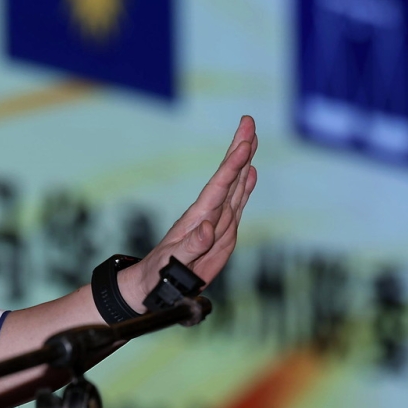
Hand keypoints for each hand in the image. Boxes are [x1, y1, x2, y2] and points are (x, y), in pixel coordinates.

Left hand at [118, 116, 257, 311]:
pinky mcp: (222, 232)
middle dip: (239, 149)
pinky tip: (252, 173)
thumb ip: (191, 246)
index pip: (218, 187)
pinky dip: (246, 187)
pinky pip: (237, 205)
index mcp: (197, 219)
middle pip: (228, 176)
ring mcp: (217, 221)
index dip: (232, 165)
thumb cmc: (159, 275)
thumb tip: (208, 228)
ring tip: (252, 138)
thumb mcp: (173, 263)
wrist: (155, 285)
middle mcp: (208, 214)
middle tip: (248, 121)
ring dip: (244, 162)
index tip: (244, 144)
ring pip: (235, 186)